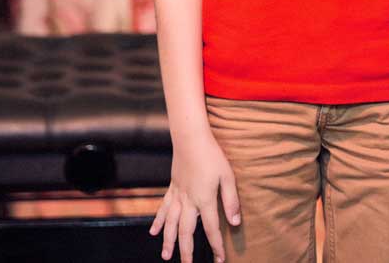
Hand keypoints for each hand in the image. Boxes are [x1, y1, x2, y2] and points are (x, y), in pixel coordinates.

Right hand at [150, 133, 240, 262]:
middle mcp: (188, 202)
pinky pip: (163, 209)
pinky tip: (152, 232)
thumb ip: (231, 201)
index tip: (220, 259)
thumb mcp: (228, 177)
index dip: (216, 246)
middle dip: (187, 251)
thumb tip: (235, 223)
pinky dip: (158, 222)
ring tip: (166, 256)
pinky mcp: (172, 188)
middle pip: (186, 232)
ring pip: (170, 224)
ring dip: (168, 241)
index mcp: (204, 200)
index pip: (212, 229)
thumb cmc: (212, 156)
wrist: (190, 139)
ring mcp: (178, 195)